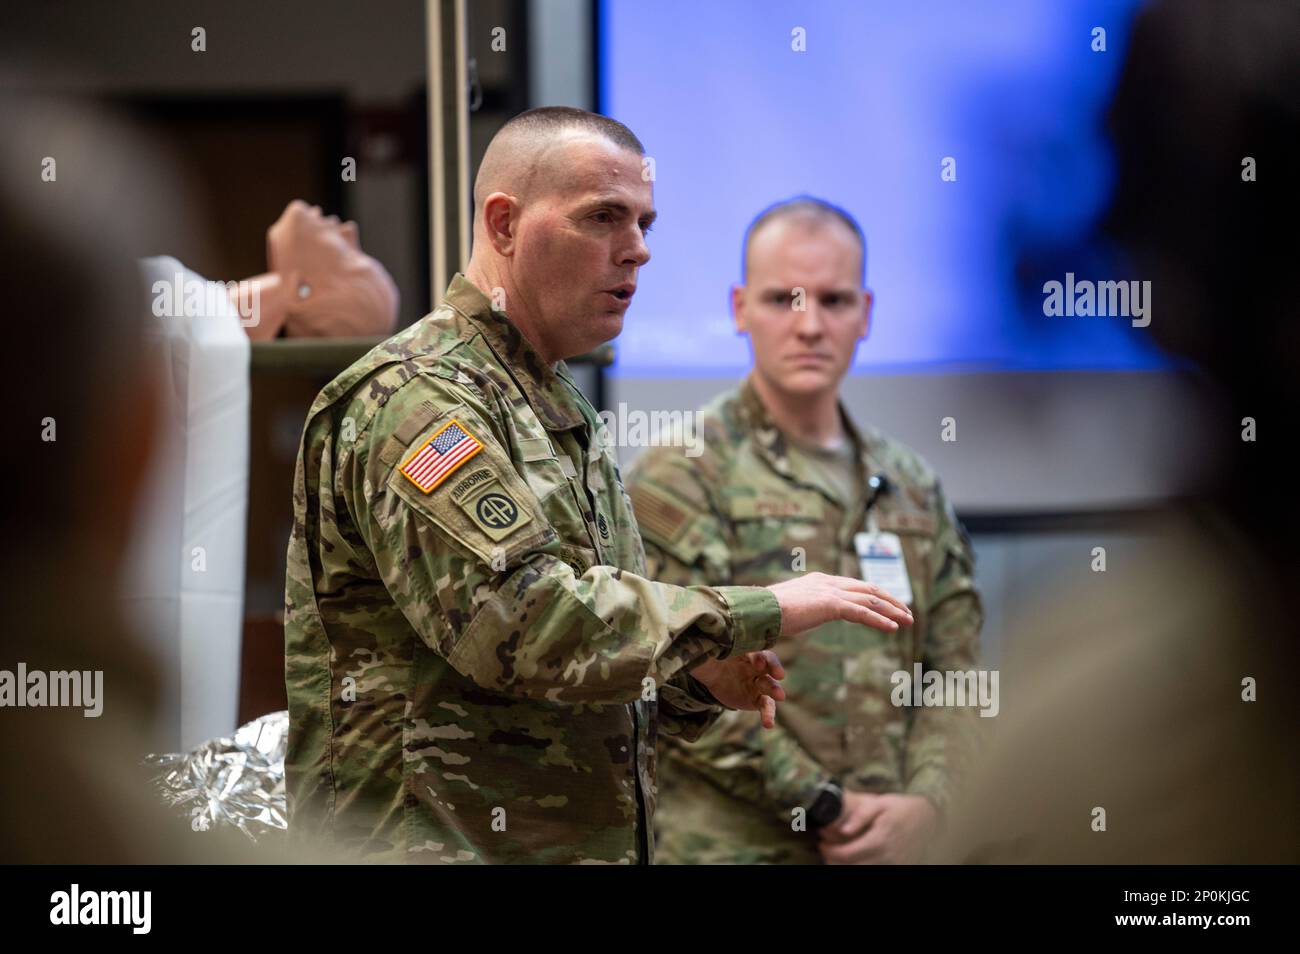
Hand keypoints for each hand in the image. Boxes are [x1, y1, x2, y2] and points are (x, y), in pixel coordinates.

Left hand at [690, 650, 785, 728]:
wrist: (712, 677)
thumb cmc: (714, 659)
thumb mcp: (711, 653)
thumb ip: (711, 650)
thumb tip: (695, 644)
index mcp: (748, 650)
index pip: (758, 650)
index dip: (760, 657)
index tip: (759, 663)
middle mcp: (757, 666)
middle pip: (769, 666)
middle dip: (774, 669)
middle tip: (778, 675)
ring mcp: (758, 683)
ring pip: (770, 686)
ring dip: (775, 690)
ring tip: (780, 696)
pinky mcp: (756, 699)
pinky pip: (765, 706)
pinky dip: (768, 715)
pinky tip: (768, 724)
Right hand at [768, 572, 912, 636]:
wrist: (757, 610)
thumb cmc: (767, 613)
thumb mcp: (790, 609)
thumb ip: (803, 609)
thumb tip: (801, 616)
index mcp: (820, 581)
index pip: (854, 586)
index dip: (875, 595)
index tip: (889, 605)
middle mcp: (828, 582)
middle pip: (868, 588)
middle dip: (890, 600)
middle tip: (907, 613)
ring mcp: (830, 591)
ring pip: (870, 599)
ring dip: (892, 610)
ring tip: (908, 621)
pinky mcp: (831, 604)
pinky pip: (862, 612)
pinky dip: (880, 619)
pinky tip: (893, 628)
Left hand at [818, 793, 936, 864]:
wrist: (928, 819)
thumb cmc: (902, 808)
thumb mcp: (880, 803)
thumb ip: (860, 815)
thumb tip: (842, 830)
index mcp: (880, 839)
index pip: (847, 854)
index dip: (829, 851)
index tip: (821, 842)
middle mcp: (887, 857)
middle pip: (851, 867)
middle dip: (833, 859)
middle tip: (826, 848)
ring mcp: (893, 865)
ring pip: (861, 872)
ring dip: (844, 865)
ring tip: (837, 853)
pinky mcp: (897, 867)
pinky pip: (873, 871)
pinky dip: (859, 866)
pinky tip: (854, 857)